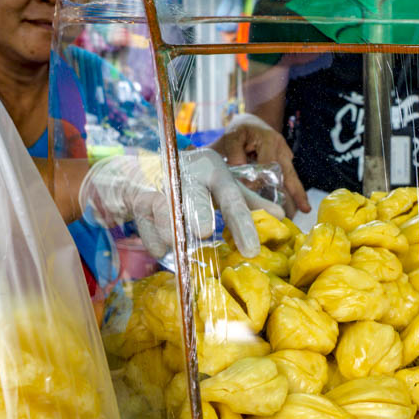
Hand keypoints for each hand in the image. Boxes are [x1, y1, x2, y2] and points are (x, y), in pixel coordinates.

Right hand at [80, 149, 283, 258]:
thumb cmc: (189, 181)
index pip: (232, 198)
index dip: (243, 224)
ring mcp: (160, 183)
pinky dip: (156, 242)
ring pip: (167, 215)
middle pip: (195, 197)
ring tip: (175, 244)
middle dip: (198, 213)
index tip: (252, 250)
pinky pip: (149, 229)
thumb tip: (279, 215)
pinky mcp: (138, 196)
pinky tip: (160, 244)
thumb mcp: (219, 185)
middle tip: (205, 231)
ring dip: (171, 233)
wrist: (139, 172)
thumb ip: (246, 200)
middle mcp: (188, 171)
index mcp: (213, 168)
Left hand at [209, 114, 309, 214]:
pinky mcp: (285, 163)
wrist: (251, 122)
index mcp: (270, 141)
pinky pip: (289, 179)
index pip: (267, 165)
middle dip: (295, 192)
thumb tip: (239, 172)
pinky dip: (292, 193)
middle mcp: (282, 149)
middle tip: (303, 209)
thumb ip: (234, 153)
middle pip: (288, 173)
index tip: (252, 195)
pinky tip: (296, 208)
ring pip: (292, 178)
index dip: (261, 181)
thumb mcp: (233, 136)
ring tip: (303, 211)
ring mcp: (286, 156)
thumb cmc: (241, 130)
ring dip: (297, 195)